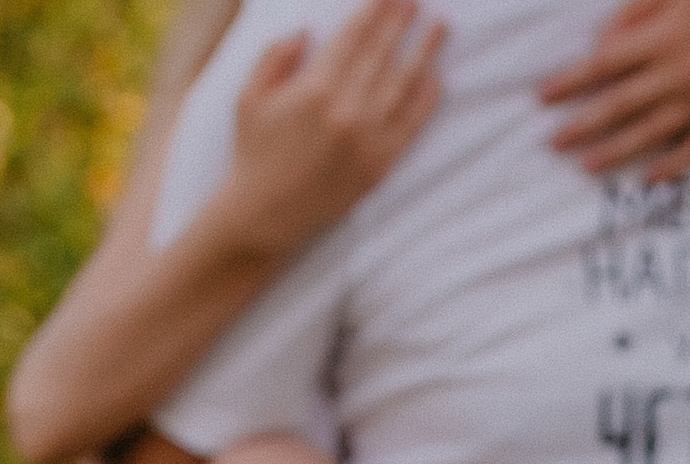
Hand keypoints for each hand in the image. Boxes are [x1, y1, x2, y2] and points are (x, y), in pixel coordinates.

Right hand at [225, 0, 446, 263]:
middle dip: (401, 20)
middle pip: (382, 52)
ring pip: (403, 84)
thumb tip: (307, 30)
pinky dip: (425, 100)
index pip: (354, 34)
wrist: (264, 217)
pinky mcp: (378, 166)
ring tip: (440, 26)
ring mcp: (366, 139)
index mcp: (315, 88)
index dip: (375, 8)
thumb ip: (275, 56)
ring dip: (424, 51)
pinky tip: (435, 79)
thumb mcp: (249, 96)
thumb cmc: (255, 152)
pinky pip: (409, 126)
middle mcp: (346, 110)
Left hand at [538, 0, 689, 180]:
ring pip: (651, 132)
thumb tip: (601, 44)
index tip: (543, 97)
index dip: (571, 81)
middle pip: (619, 105)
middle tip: (553, 143)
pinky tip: (649, 178)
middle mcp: (680, 73)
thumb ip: (637, 12)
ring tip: (586, 166)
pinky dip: (671, 164)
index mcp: (664, 37)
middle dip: (582, 124)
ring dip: (615, 151)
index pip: (604, 64)